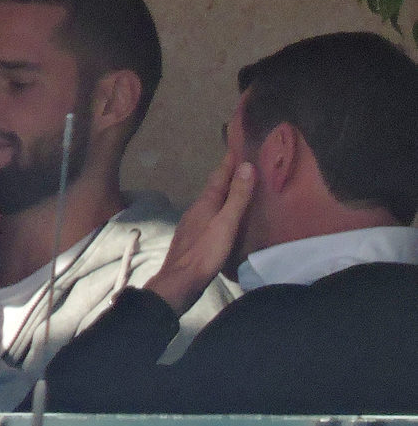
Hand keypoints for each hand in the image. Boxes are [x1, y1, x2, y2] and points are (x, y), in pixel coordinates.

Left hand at [144, 153, 255, 314]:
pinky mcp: (193, 238)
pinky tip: (225, 217)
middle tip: (244, 165)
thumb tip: (246, 165)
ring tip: (240, 189)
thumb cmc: (205, 252)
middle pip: (214, 187)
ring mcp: (192, 224)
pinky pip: (209, 216)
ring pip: (211, 202)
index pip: (219, 175)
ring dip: (225, 193)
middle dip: (228, 175)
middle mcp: (196, 209)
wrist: (179, 282)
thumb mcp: (226, 223)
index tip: (239, 144)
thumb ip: (236, 196)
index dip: (229, 161)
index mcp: (205, 202)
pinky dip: (220, 210)